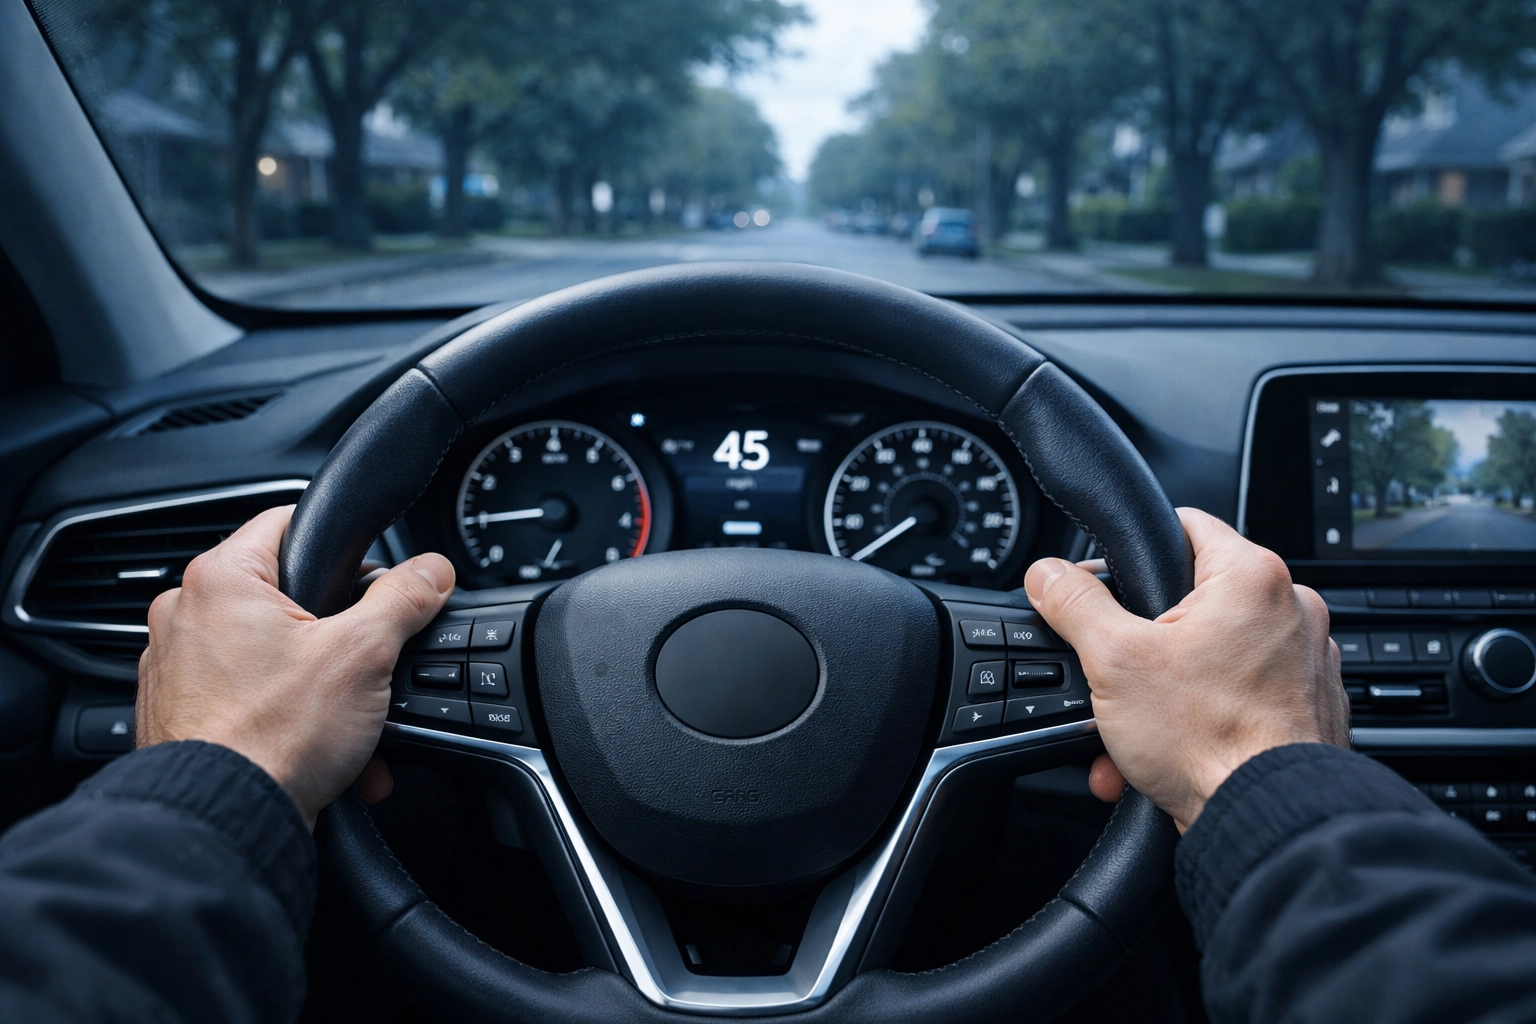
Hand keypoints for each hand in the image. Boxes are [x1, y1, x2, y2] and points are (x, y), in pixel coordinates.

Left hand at [136, 505, 454, 827]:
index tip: (374, 576)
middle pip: (288, 599)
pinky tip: (326, 754)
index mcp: (220, 580)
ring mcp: (176, 668)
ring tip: (355, 728)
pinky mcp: (179, 716)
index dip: (344, 547)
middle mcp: (185, 616)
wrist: (224, 821)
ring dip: (323, 690)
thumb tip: (431, 569)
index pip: (289, 522)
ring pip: (272, 657)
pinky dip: (290, 721)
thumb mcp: (364, 654)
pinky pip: (249, 701)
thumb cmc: (271, 738)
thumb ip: (405, 599)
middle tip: (369, 667)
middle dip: (341, 640)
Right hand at [1024, 508, 1349, 830]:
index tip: (1105, 581)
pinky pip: (1240, 697)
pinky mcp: (1309, 708)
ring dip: (1165, 690)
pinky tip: (1164, 754)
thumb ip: (1074, 603)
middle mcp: (1293, 610)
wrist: (1268, 820)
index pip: (1183, 525)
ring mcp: (1307, 661)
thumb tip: (1048, 574)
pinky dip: (1201, 719)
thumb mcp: (1113, 659)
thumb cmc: (1211, 739)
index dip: (1132, 551)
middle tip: (1114, 673)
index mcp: (1252, 577)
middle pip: (1193, 600)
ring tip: (1130, 730)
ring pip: (1214, 657)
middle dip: (1142, 643)